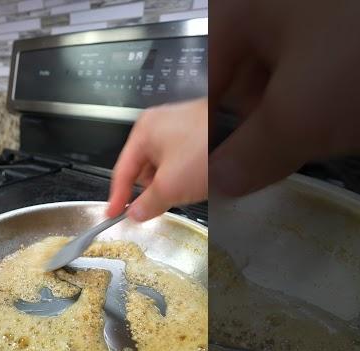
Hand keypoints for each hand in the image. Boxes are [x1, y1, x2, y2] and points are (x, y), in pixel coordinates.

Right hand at [107, 98, 207, 221]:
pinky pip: (184, 162)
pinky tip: (201, 181)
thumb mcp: (169, 186)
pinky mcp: (201, 135)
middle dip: (152, 189)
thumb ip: (147, 203)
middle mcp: (160, 125)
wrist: (246, 131)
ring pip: (166, 168)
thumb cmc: (205, 149)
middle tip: (163, 203)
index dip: (117, 197)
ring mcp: (182, 129)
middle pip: (144, 169)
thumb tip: (135, 214)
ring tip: (189, 188)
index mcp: (144, 131)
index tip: (113, 214)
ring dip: (173, 184)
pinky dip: (188, 176)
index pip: (121, 171)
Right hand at [210, 0, 359, 195]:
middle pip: (240, 77)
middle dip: (250, 125)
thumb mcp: (299, 116)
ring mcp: (315, 16)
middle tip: (263, 162)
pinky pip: (319, 69)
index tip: (208, 174)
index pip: (199, 80)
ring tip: (308, 141)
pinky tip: (340, 117)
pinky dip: (323, 100)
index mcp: (243, 8)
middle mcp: (274, 6)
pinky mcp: (350, 28)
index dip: (197, 132)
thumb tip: (217, 184)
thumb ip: (244, 158)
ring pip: (284, 76)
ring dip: (290, 117)